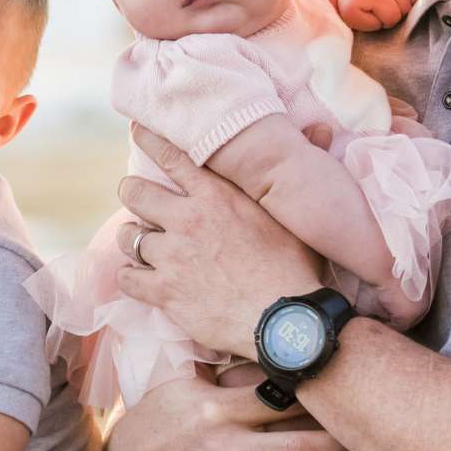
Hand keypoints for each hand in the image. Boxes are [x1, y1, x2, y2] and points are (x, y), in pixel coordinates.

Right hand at [105, 370, 364, 450]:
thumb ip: (220, 361)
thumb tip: (259, 326)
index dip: (315, 397)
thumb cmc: (165, 415)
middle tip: (366, 439)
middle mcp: (223, 450)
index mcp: (218, 409)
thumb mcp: (182, 379)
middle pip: (293, 449)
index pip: (277, 400)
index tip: (345, 391)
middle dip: (337, 446)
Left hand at [113, 128, 322, 358]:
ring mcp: (173, 257)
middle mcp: (188, 220)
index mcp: (218, 196)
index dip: (149, 140)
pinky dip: (132, 278)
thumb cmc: (294, 269)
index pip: (172, 157)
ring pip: (129, 236)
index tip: (137, 132)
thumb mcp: (296, 217)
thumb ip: (293, 174)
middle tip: (142, 203)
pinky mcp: (164, 292)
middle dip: (135, 194)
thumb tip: (322, 127)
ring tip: (144, 245)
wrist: (284, 322)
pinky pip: (128, 278)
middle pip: (136, 192)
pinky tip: (142, 280)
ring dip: (134, 239)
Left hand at [335, 0, 420, 31]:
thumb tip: (394, 16)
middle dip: (395, 14)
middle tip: (381, 11)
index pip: (394, 18)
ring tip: (388, 4)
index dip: (385, 23)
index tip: (374, 17)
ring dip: (403, 6)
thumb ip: (375, 23)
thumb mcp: (356, 21)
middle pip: (406, 8)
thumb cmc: (352, 8)